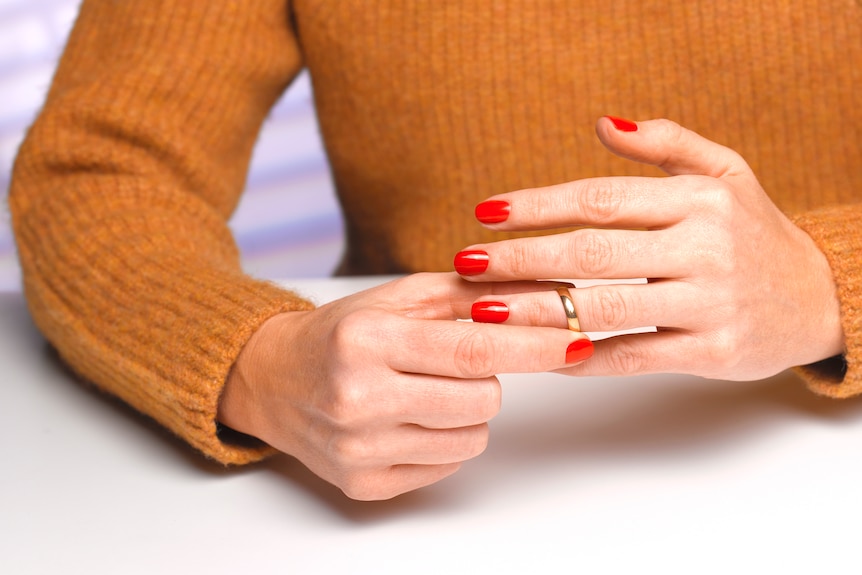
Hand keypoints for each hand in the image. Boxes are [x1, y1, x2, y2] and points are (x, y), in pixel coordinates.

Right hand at [218, 273, 591, 499]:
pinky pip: (445, 466)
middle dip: (489, 378)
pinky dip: (441, 439)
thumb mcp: (398, 298)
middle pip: (483, 399)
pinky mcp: (363, 484)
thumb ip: (469, 293)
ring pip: (471, 438)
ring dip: (466, 411)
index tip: (577, 342)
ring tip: (423, 390)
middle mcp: (358, 398)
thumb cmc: (340, 333)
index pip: (474, 349)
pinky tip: (407, 418)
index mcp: (366, 341)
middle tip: (452, 363)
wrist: (271, 380)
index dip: (535, 346)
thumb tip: (544, 292)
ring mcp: (359, 448)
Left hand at [457, 117, 843, 380]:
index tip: (487, 213)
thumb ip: (666, 143)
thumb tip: (601, 123)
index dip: (538, 206)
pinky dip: (581, 356)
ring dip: (536, 310)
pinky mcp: (712, 352)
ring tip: (484, 310)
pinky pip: (632, 355)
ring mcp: (709, 303)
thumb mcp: (725, 172)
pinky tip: (538, 353)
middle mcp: (705, 248)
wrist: (818, 298)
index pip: (600, 198)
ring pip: (605, 307)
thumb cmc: (755, 232)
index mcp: (698, 200)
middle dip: (520, 258)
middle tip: (466, 262)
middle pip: (592, 253)